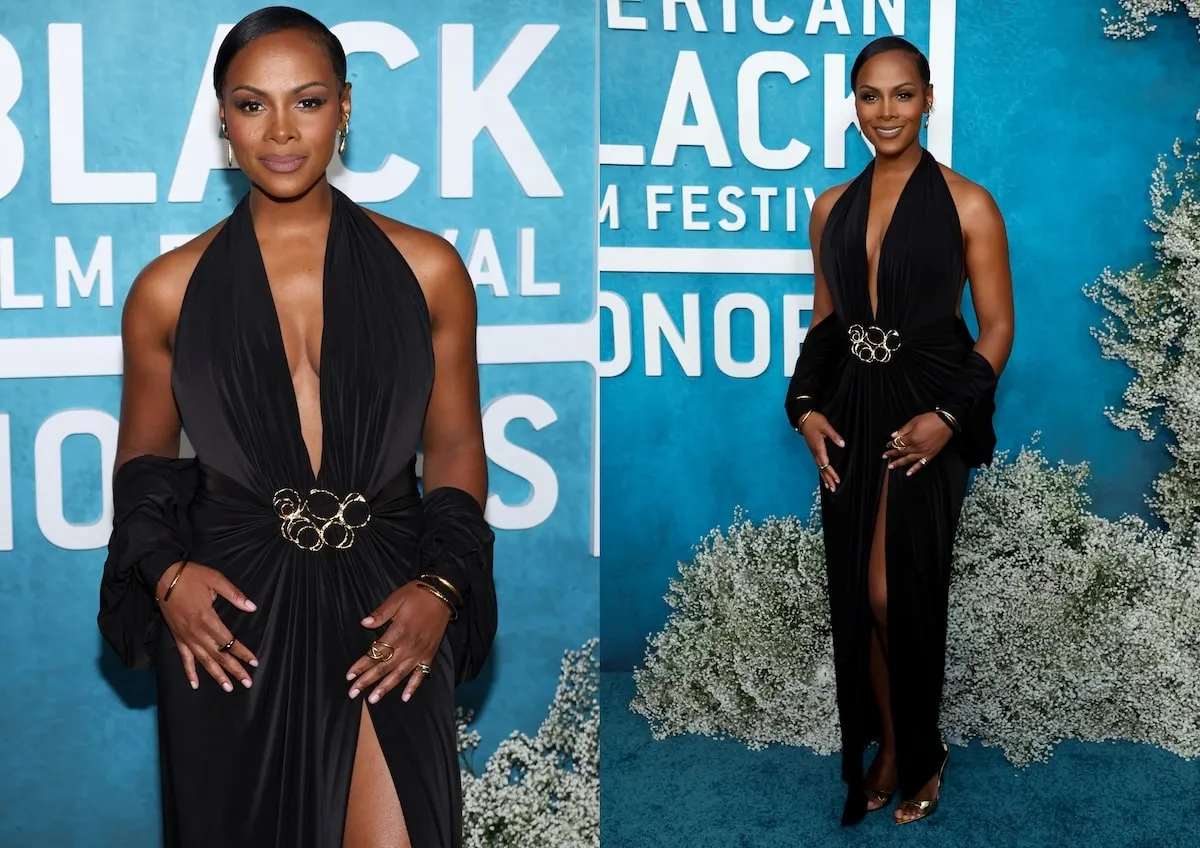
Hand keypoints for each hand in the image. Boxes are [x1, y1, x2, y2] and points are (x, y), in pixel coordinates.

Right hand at [156, 561, 257, 691]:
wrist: (163, 576)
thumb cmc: (192, 576)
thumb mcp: (216, 580)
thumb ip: (235, 595)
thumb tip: (252, 607)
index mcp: (207, 618)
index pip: (229, 642)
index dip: (242, 653)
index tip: (254, 662)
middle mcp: (196, 632)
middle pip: (218, 655)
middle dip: (234, 670)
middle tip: (247, 683)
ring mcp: (185, 636)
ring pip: (203, 660)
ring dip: (216, 675)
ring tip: (228, 687)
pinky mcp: (177, 637)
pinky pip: (184, 658)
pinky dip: (189, 672)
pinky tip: (195, 684)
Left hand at [346, 582, 453, 703]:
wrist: (442, 595)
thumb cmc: (417, 595)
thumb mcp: (396, 599)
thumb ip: (380, 613)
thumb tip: (364, 623)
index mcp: (398, 632)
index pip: (376, 653)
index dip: (361, 665)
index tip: (349, 675)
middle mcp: (408, 646)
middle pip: (384, 667)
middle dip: (367, 681)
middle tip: (353, 693)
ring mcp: (420, 652)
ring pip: (400, 674)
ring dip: (386, 687)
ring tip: (373, 699)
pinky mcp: (429, 654)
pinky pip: (422, 674)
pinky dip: (414, 686)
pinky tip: (405, 697)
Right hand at [801, 411, 844, 492]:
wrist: (803, 417)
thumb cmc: (815, 421)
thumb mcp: (826, 426)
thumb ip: (834, 436)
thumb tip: (842, 445)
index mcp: (818, 448)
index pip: (826, 464)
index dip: (832, 473)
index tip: (837, 480)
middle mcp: (815, 452)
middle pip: (822, 469)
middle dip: (828, 479)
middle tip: (833, 489)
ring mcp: (813, 451)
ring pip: (819, 467)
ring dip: (824, 477)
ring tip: (828, 486)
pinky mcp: (813, 450)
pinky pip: (817, 463)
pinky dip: (821, 470)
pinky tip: (823, 473)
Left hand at [883, 412, 952, 475]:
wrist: (947, 422)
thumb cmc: (930, 419)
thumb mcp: (914, 421)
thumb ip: (903, 429)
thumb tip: (894, 435)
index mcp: (912, 438)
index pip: (899, 443)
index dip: (892, 444)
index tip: (888, 444)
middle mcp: (917, 447)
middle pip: (902, 452)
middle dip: (892, 453)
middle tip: (884, 456)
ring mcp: (924, 452)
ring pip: (909, 459)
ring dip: (899, 463)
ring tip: (890, 466)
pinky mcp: (931, 455)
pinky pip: (921, 464)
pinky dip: (915, 469)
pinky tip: (908, 473)